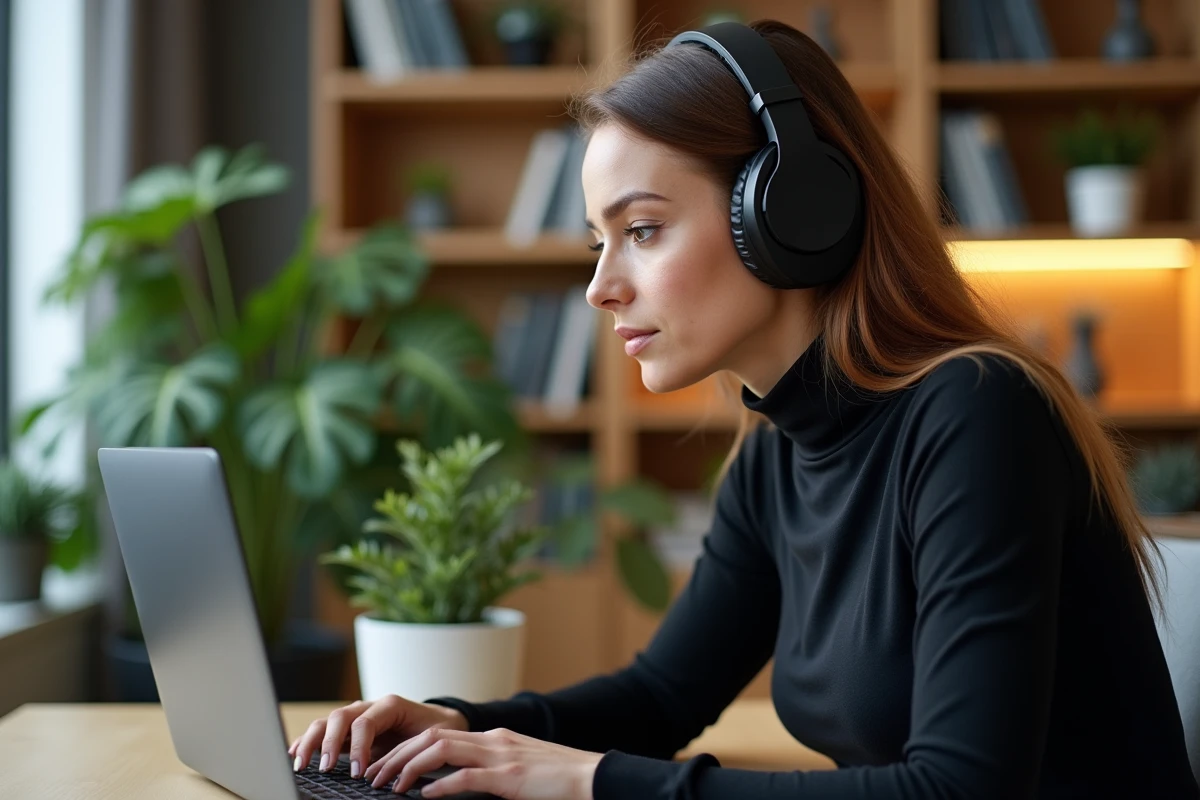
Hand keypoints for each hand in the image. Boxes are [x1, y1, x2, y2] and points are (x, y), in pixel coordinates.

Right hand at [287, 694, 467, 778]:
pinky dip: (308, 740)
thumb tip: (389, 774)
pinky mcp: (349, 729)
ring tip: (301, 763)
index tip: (357, 772)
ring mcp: (356, 716)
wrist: (441, 720)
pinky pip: (324, 730)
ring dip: (311, 741)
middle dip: (328, 743)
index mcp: (390, 705)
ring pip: (327, 721)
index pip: (364, 722)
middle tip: (324, 768)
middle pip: (339, 717)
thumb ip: (410, 750)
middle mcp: (369, 707)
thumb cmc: (436, 729)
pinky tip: (294, 753)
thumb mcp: (430, 737)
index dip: (358, 747)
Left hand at [366, 726, 602, 799]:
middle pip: (431, 736)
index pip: (437, 734)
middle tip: (374, 776)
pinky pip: (467, 777)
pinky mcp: (511, 777)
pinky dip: (441, 785)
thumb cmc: (557, 779)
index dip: (406, 749)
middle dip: (398, 755)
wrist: (593, 776)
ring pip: (441, 749)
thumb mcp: (517, 769)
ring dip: (410, 767)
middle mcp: (492, 740)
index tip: (385, 767)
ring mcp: (501, 756)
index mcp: (492, 738)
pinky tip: (424, 797)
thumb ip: (488, 770)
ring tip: (390, 785)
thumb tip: (453, 785)